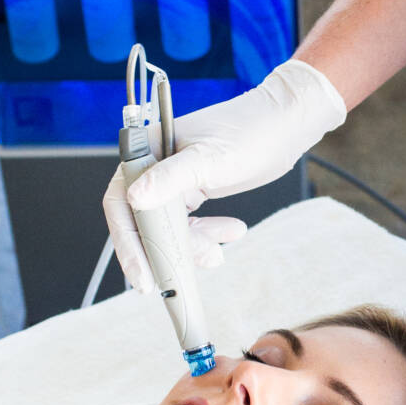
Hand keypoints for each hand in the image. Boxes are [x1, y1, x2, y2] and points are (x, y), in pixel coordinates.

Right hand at [102, 60, 346, 290]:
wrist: (284, 126)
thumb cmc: (250, 131)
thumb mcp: (210, 158)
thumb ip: (171, 178)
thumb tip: (134, 199)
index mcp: (147, 150)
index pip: (120, 201)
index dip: (127, 241)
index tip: (141, 274)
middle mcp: (155, 166)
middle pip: (143, 221)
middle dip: (164, 250)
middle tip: (178, 278)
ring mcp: (174, 180)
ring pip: (169, 228)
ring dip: (192, 246)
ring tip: (219, 252)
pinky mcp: (194, 190)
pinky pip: (190, 224)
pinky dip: (207, 235)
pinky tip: (233, 232)